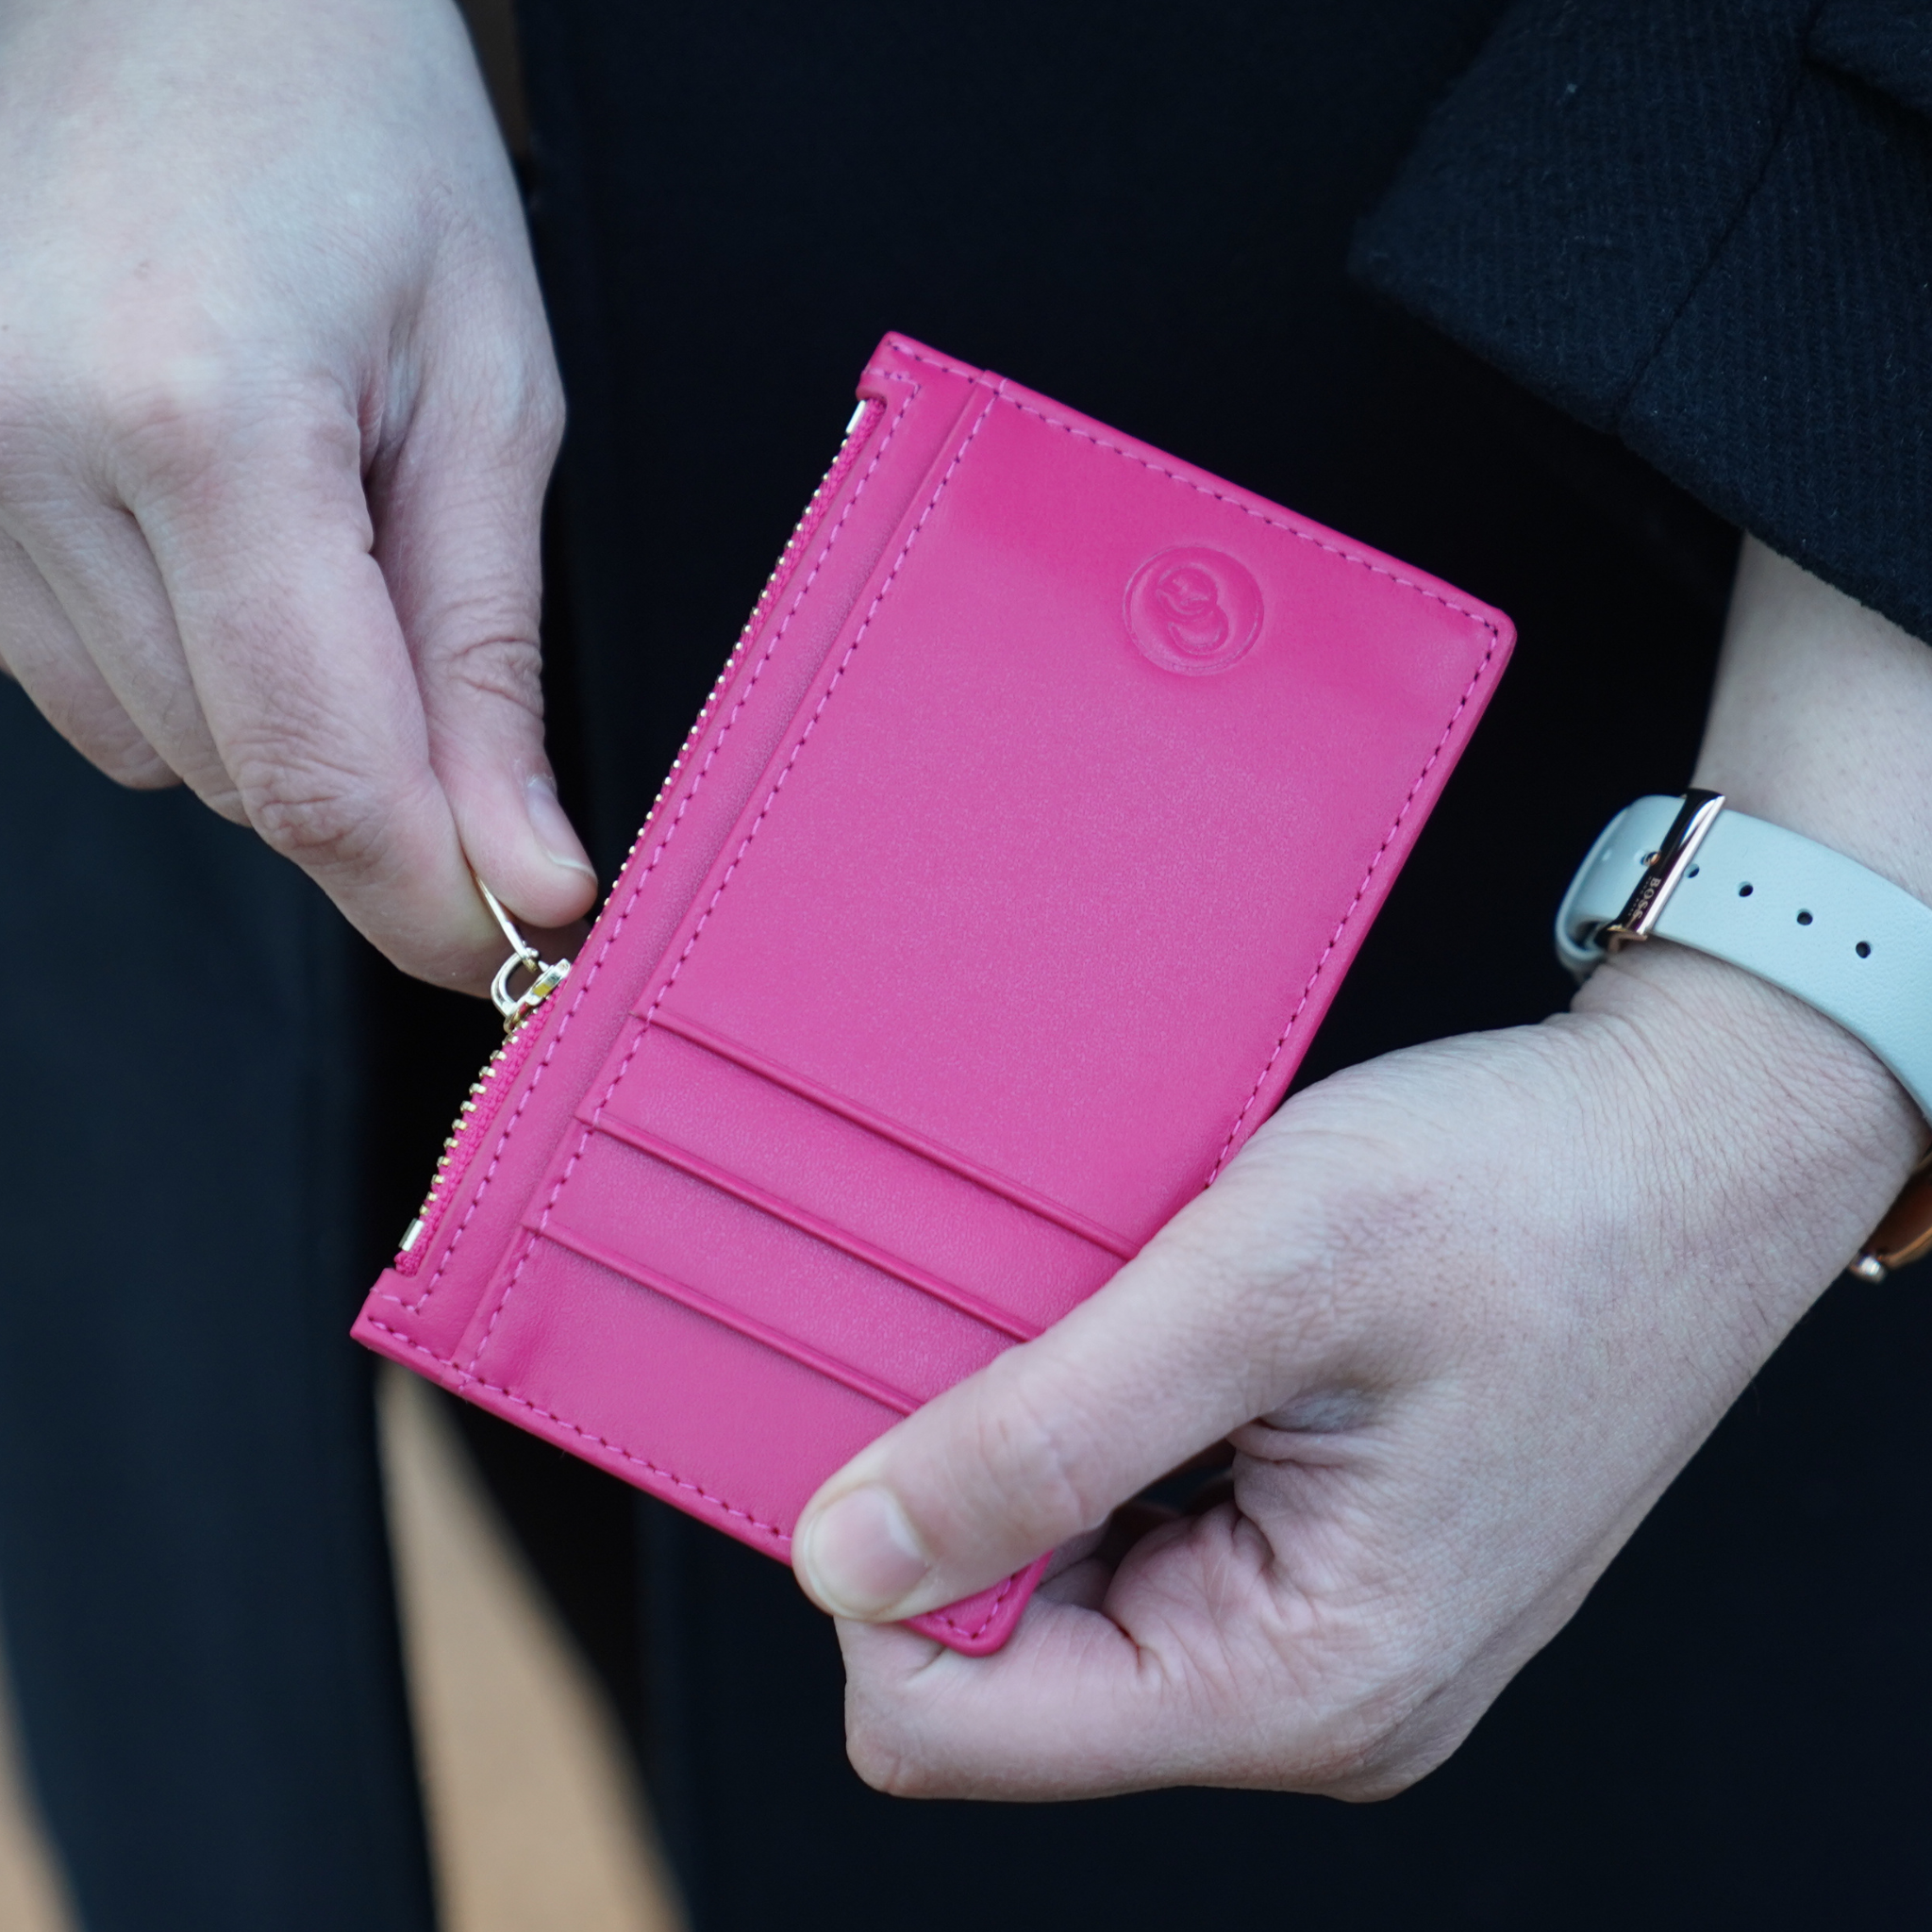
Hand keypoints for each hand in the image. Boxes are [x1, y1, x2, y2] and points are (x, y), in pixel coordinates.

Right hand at [0, 0, 592, 987]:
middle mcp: (31, 455)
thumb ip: (489, 662)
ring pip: (166, 753)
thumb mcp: (492, 399)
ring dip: (286, 712)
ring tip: (326, 522)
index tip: (516, 951)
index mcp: (201, 419)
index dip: (430, 900)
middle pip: (246, 781)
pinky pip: (89, 684)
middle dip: (384, 785)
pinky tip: (233, 533)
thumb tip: (520, 871)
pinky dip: (195, 663)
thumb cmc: (361, 145)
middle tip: (443, 638)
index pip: (324, 775)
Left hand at [792, 941, 1918, 1798]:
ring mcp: (1320, 1632)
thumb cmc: (1525, 1194)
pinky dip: (1109, 1436)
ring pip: (1063, 1595)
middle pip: (998, 1667)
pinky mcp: (1327, 1561)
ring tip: (1129, 1315)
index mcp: (1298, 1681)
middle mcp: (1309, 1697)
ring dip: (1045, 1454)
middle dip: (970, 1499)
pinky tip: (1164, 1334)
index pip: (947, 1726)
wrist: (1697, 1143)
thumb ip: (1042, 1437)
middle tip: (1038, 1326)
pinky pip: (1140, 1542)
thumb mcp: (1261, 1283)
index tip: (906, 1407)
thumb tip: (848, 1558)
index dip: (882, 1574)